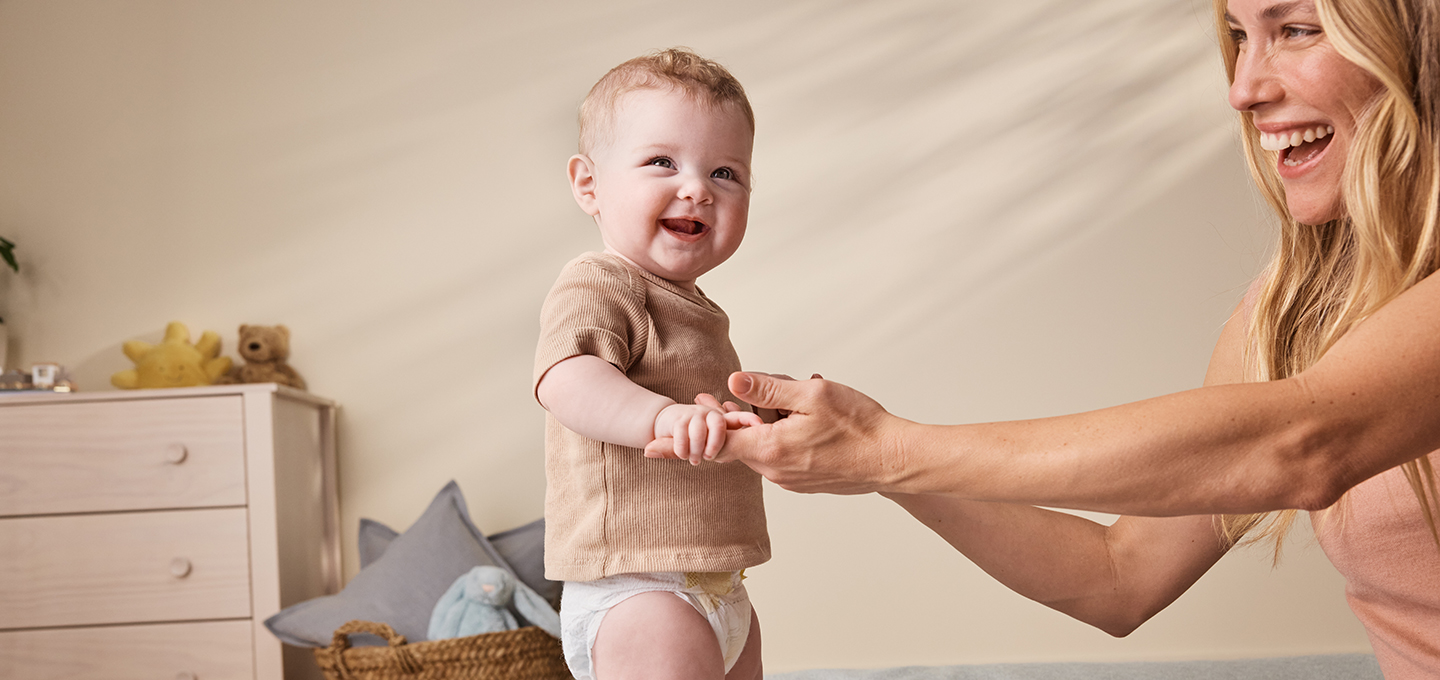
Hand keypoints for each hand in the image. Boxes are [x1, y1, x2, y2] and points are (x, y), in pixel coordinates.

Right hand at [652, 395, 762, 464]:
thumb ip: (732, 444)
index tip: (759, 425)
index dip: (748, 419)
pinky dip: (682, 447)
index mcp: (725, 420)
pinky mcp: (676, 418)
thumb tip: (747, 449)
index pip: (740, 417)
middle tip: (710, 457)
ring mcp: (694, 414)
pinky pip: (681, 432)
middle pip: (718, 423)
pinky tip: (683, 454)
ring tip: (695, 460)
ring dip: (696, 448)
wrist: (669, 424)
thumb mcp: (718, 440)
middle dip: (715, 442)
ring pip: (699, 431)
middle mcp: (711, 414)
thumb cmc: (698, 435)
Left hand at [716, 371, 903, 493]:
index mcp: (770, 449)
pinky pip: (781, 456)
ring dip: (770, 422)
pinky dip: (784, 436)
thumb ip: (769, 388)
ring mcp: (789, 480)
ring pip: (763, 446)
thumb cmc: (859, 426)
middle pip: (741, 440)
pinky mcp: (803, 482)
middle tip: (760, 387)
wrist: (893, 459)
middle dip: (746, 412)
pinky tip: (809, 418)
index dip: (699, 426)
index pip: (716, 442)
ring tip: (799, 399)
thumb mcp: (812, 394)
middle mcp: (775, 471)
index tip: (680, 423)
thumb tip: (733, 380)